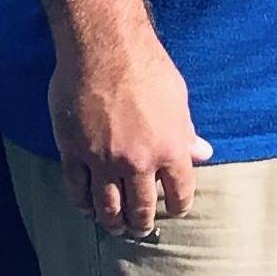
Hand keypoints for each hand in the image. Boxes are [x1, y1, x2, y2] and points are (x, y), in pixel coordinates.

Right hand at [48, 33, 212, 236]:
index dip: (178, 206)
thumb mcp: (177, 99)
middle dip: (141, 224)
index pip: (179, 193)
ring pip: (108, 207)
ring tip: (115, 227)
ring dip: (113, 222)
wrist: (103, 46)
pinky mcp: (73, 152)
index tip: (174, 209)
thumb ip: (186, 132)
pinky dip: (83, 203)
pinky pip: (77, 189)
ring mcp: (103, 159)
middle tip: (139, 229)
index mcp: (170, 149)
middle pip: (141, 208)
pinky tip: (87, 207)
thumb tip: (202, 153)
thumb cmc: (146, 66)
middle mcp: (138, 161)